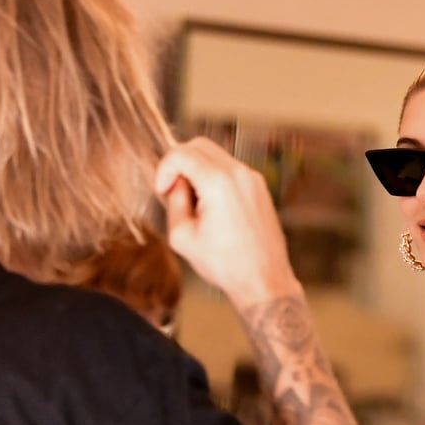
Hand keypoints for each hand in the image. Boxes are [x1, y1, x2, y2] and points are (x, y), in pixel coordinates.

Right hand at [154, 137, 298, 307]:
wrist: (263, 280)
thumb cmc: (226, 265)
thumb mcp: (182, 237)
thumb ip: (173, 202)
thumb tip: (176, 185)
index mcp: (218, 183)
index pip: (181, 153)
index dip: (164, 169)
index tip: (161, 190)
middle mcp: (239, 173)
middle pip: (199, 145)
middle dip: (179, 163)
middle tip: (172, 190)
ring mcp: (253, 179)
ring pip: (216, 156)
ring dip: (198, 171)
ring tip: (194, 204)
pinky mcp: (260, 188)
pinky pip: (231, 170)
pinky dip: (215, 179)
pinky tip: (212, 208)